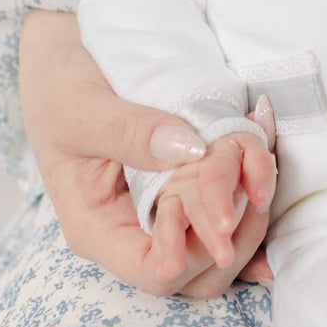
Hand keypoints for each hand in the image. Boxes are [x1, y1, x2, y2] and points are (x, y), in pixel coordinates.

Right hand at [20, 9, 275, 295]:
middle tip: (260, 178)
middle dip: (240, 231)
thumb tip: (190, 149)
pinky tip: (266, 162)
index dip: (198, 248)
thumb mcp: (83, 106)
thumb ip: (131, 131)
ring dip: (253, 208)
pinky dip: (252, 191)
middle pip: (199, 271)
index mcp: (98, 228)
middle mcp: (134, 230)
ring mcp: (163, 210)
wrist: (67, 55)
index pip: (158, 271)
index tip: (226, 209)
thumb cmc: (60, 84)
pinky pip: (227, 208)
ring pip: (220, 243)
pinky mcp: (184, 184)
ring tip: (264, 159)